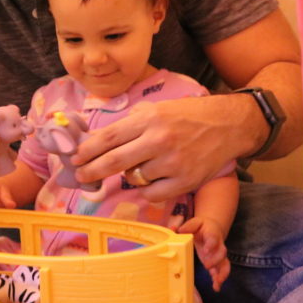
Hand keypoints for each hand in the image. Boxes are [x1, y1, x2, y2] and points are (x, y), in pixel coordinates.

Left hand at [71, 96, 247, 201]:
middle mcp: (159, 140)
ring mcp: (172, 162)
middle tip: (80, 176)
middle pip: (115, 161)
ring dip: (130, 175)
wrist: (228, 125)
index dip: (88, 150)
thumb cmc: (188, 116)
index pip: (109, 137)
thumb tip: (97, 139)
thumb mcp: (157, 109)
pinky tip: (154, 178)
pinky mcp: (185, 181)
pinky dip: (148, 188)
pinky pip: (152, 193)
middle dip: (92, 170)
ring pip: (134, 178)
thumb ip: (130, 124)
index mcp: (149, 119)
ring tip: (141, 165)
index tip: (74, 158)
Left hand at [178, 216, 229, 290]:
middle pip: (221, 252)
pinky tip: (216, 287)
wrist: (212, 228)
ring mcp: (218, 255)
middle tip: (207, 266)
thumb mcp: (194, 223)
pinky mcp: (216, 262)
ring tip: (218, 281)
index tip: (206, 251)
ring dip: (222, 273)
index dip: (211, 244)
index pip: (213, 238)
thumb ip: (186, 227)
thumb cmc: (202, 226)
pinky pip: (221, 271)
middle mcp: (218, 245)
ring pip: (225, 263)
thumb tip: (175, 229)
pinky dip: (219, 279)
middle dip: (216, 260)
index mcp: (212, 233)